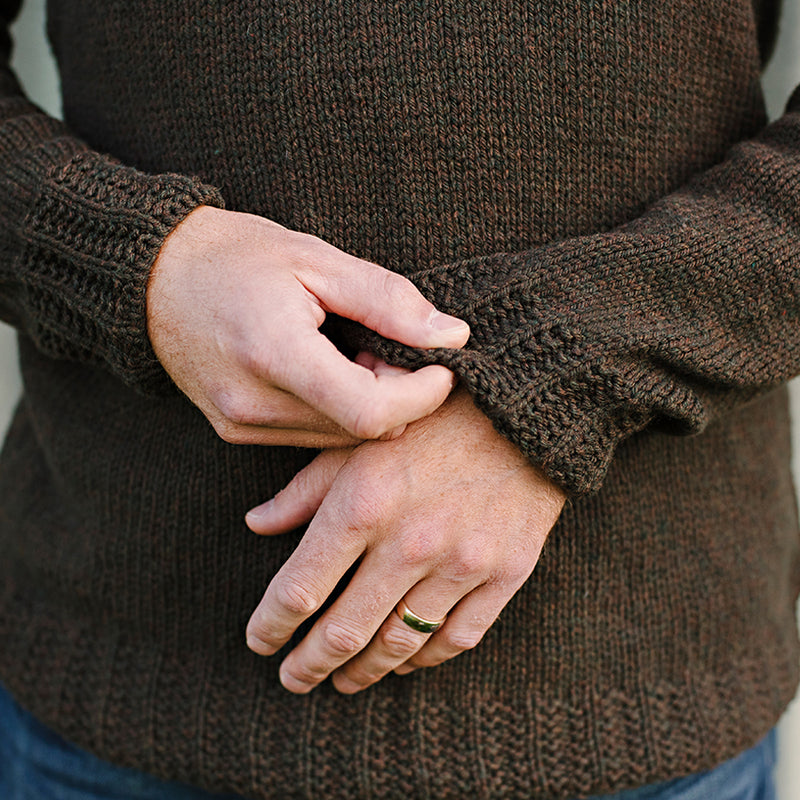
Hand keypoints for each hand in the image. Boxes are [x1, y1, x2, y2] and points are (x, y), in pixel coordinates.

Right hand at [146, 206, 469, 447]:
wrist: (155, 277)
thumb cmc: (237, 256)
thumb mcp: (317, 259)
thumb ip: (387, 301)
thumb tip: (452, 336)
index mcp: (273, 352)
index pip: (370, 412)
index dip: (421, 396)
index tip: (442, 366)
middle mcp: (253, 403)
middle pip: (361, 430)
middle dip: (400, 398)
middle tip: (396, 349)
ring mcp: (240, 424)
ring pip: (341, 440)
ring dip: (369, 407)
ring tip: (357, 355)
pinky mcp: (236, 431)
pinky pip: (311, 438)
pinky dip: (338, 413)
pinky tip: (330, 372)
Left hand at [244, 389, 566, 692]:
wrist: (522, 410)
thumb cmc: (431, 418)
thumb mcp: (359, 439)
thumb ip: (305, 489)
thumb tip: (257, 524)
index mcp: (363, 505)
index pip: (299, 590)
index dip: (270, 625)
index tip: (259, 641)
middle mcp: (409, 543)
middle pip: (344, 632)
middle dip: (309, 665)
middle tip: (293, 679)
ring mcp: (462, 563)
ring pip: (399, 644)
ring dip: (364, 671)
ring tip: (343, 680)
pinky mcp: (505, 573)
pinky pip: (457, 638)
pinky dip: (424, 658)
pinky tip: (404, 660)